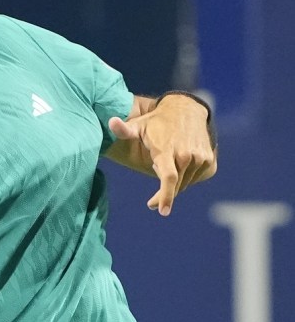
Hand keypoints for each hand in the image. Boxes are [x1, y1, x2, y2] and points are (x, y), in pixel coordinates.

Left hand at [108, 95, 216, 215]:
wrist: (186, 110)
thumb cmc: (155, 122)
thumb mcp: (138, 125)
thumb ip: (124, 130)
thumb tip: (111, 122)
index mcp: (167, 150)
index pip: (168, 177)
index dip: (165, 195)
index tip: (163, 211)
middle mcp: (187, 155)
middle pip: (175, 185)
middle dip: (164, 196)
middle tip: (151, 202)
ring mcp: (200, 158)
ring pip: (185, 184)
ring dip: (174, 185)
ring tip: (164, 168)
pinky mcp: (209, 161)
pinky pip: (196, 179)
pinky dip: (186, 179)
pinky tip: (179, 167)